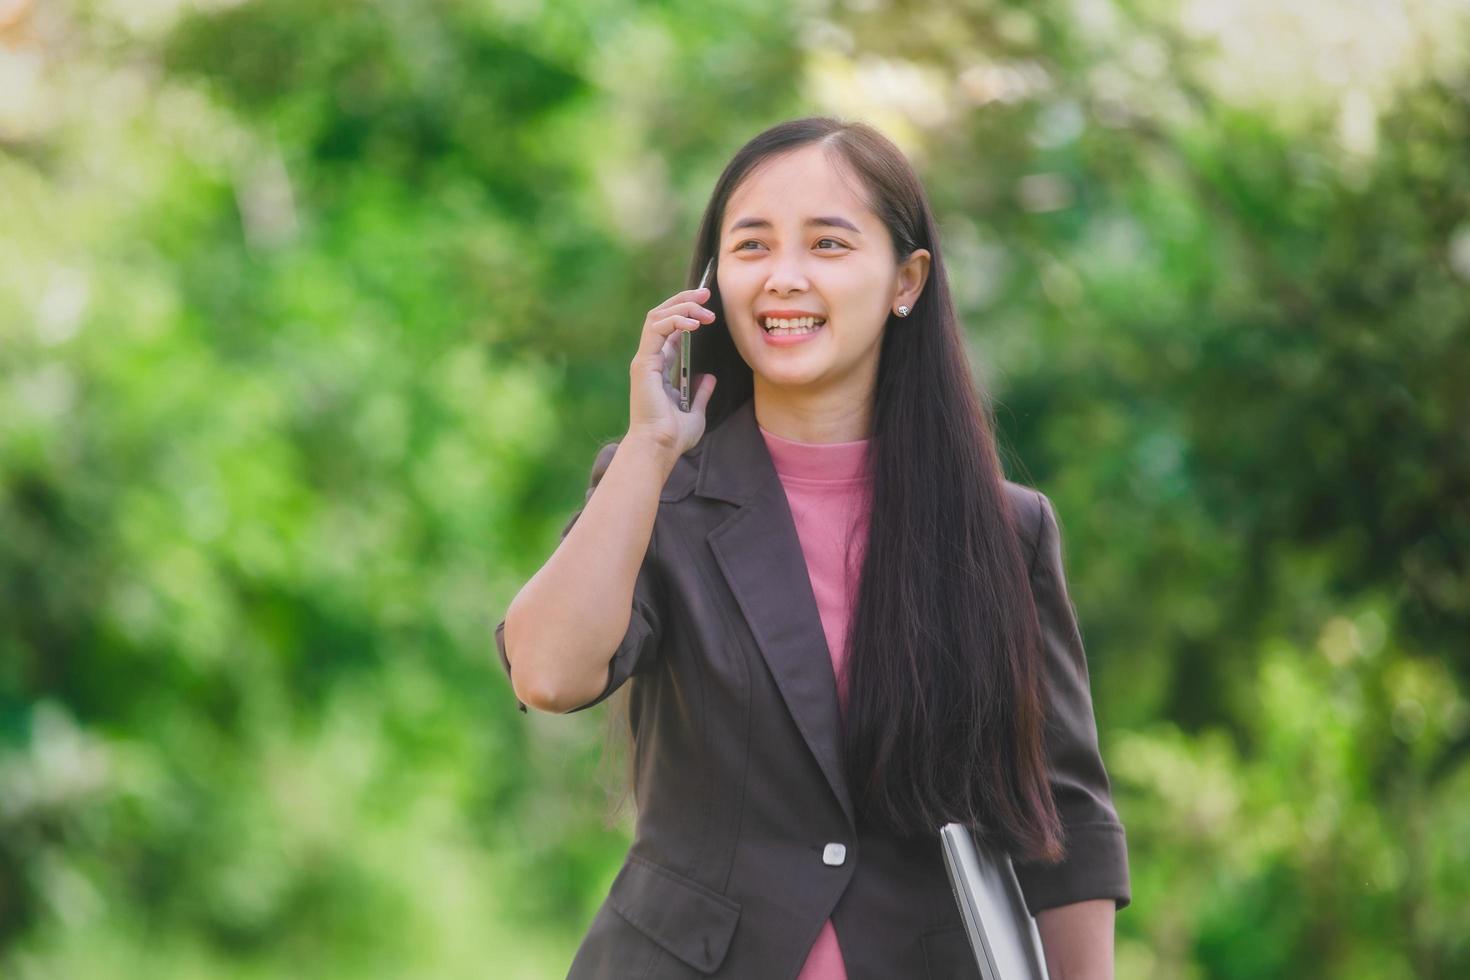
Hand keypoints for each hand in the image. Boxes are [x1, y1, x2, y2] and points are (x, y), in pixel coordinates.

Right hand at [627, 284, 717, 458]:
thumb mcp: (695, 411)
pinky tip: (694, 323)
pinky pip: (656, 329)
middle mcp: (649, 360)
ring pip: (657, 316)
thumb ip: (701, 393)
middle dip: (684, 300)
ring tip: (705, 307)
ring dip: (682, 306)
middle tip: (706, 293)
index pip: (668, 329)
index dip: (686, 312)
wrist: (659, 447)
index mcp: (659, 369)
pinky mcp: (643, 363)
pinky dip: (675, 320)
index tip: (708, 306)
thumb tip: (708, 378)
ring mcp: (644, 360)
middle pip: (661, 316)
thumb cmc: (673, 436)